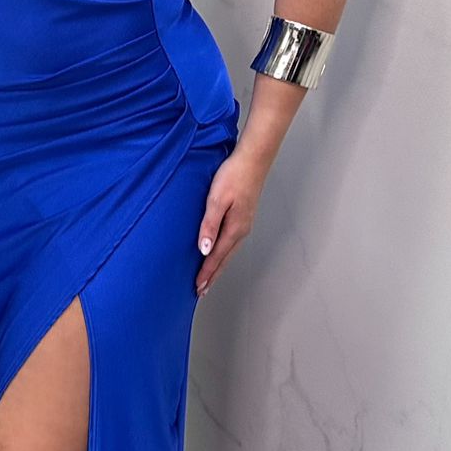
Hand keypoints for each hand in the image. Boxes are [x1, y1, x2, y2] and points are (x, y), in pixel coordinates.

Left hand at [195, 146, 266, 293]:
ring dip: (218, 267)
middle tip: (201, 291)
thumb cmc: (233, 176)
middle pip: (225, 259)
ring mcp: (244, 224)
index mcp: (235, 229)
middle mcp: (241, 230)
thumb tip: (205, 250)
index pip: (217, 257)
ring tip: (208, 279)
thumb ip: (210, 225)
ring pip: (228, 252)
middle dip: (212, 276)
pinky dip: (223, 254)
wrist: (252, 159)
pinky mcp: (243, 217)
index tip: (197, 287)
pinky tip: (218, 254)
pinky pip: (231, 243)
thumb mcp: (217, 200)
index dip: (206, 273)